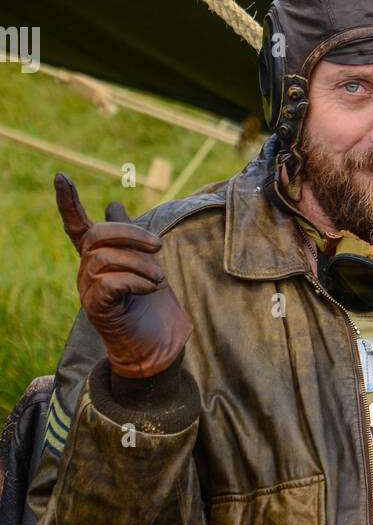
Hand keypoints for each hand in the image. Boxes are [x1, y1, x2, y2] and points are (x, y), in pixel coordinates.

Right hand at [55, 173, 192, 379]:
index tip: (60, 176)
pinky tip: (150, 288)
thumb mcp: (145, 264)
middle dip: (131, 233)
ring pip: (105, 258)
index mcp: (97, 258)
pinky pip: (110, 281)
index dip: (68, 202)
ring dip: (141, 263)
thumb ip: (128, 238)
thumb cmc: (151, 308)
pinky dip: (136, 280)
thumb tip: (112, 204)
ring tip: (159, 279)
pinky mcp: (96, 308)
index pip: (76, 226)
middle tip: (159, 245)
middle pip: (97, 234)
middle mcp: (86, 272)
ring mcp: (88, 291)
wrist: (157, 348)